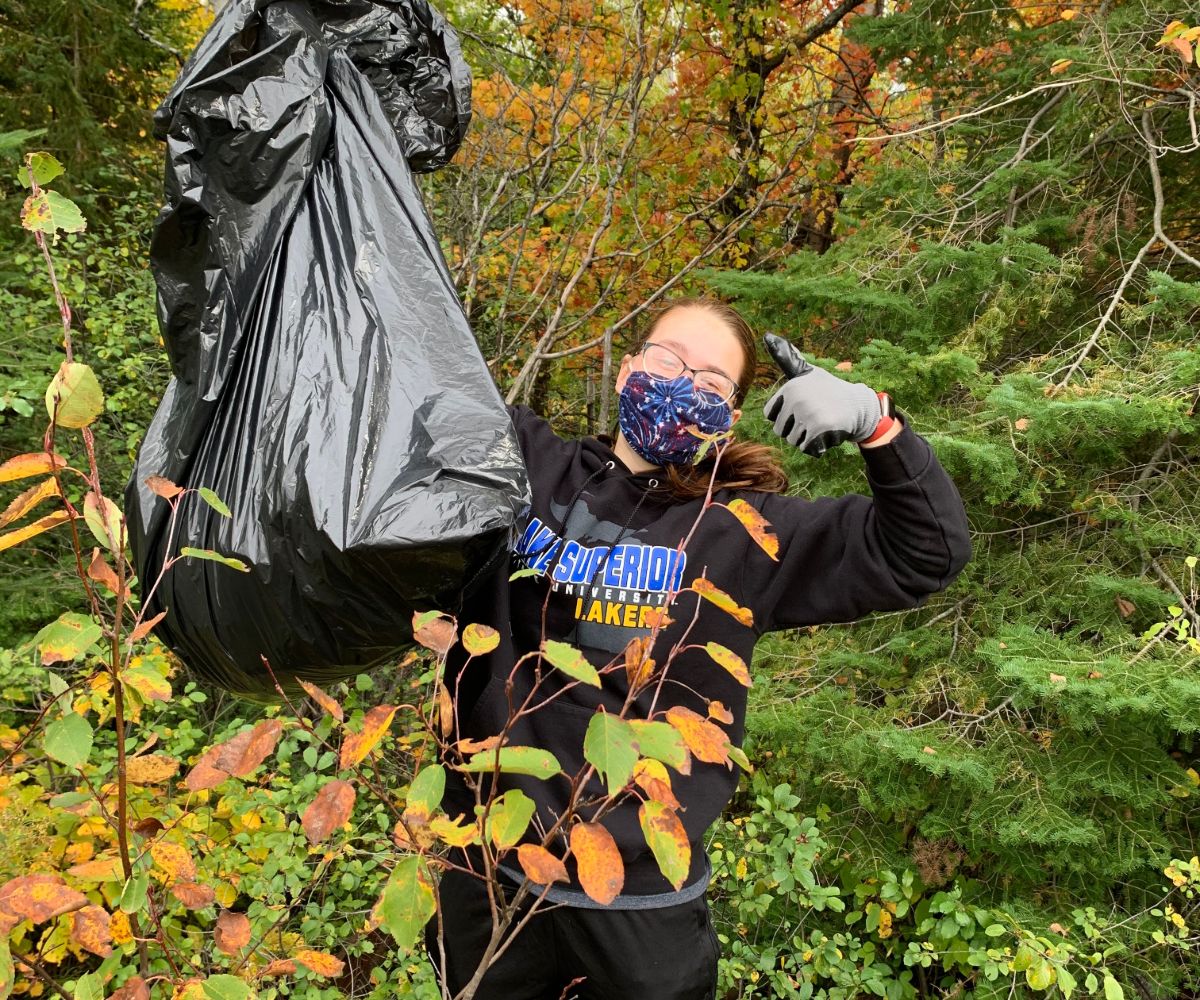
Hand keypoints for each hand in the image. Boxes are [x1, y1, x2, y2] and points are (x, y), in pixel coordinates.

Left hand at [763, 365, 881, 456]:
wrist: (859, 407)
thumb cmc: (829, 390)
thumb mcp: (806, 372)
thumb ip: (786, 358)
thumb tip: (768, 335)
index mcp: (790, 387)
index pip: (770, 416)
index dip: (787, 416)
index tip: (804, 405)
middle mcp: (797, 399)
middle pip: (780, 430)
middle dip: (797, 429)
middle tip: (816, 415)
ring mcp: (808, 414)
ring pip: (793, 441)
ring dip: (807, 438)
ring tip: (822, 422)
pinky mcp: (820, 429)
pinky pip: (806, 448)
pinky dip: (817, 446)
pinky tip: (829, 432)